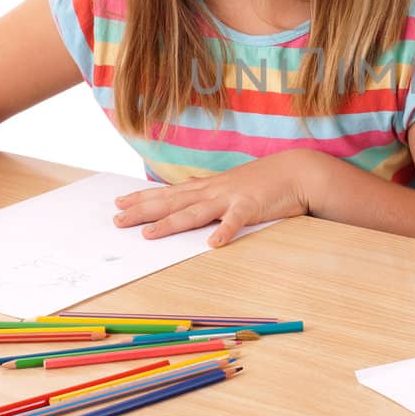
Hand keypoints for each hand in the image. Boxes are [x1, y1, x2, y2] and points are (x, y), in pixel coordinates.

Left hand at [112, 150, 320, 246]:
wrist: (297, 171)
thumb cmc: (264, 183)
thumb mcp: (232, 188)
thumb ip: (211, 197)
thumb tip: (190, 206)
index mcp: (208, 188)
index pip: (168, 192)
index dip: (142, 197)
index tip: (119, 202)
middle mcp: (214, 191)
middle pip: (172, 202)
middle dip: (143, 211)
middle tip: (117, 220)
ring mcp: (231, 198)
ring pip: (195, 212)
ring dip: (171, 223)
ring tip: (150, 234)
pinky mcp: (252, 207)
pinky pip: (236, 221)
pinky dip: (225, 231)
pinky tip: (213, 244)